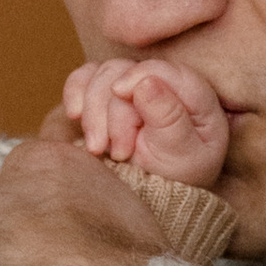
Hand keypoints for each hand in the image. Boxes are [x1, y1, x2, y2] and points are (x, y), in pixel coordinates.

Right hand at [62, 53, 229, 190]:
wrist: (155, 197)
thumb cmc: (177, 176)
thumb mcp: (182, 154)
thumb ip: (169, 117)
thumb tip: (146, 81)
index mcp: (191, 92)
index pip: (159, 68)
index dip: (135, 79)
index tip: (120, 101)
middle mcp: (161, 82)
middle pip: (124, 72)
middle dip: (113, 114)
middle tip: (120, 153)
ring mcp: (132, 86)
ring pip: (101, 75)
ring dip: (93, 113)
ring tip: (99, 149)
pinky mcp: (106, 94)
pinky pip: (83, 79)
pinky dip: (74, 94)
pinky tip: (75, 115)